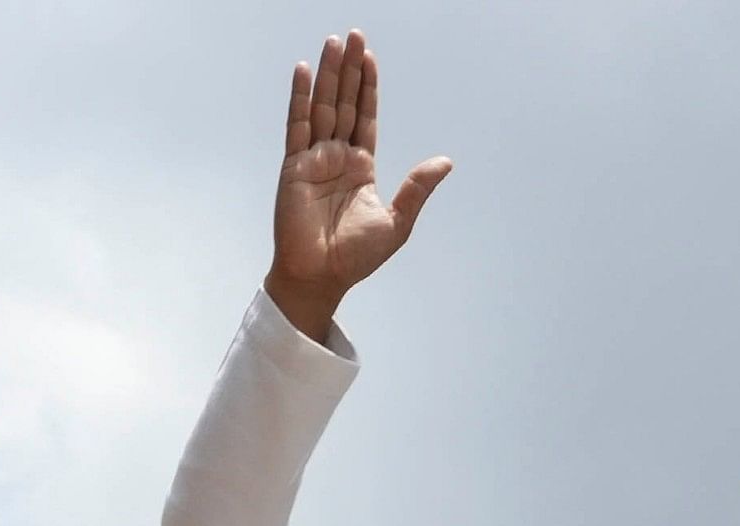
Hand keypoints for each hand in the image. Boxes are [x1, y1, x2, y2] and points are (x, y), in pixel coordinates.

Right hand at [264, 30, 450, 341]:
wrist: (320, 277)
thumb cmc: (354, 257)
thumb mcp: (397, 221)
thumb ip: (416, 188)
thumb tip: (445, 162)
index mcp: (361, 166)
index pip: (366, 116)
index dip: (369, 87)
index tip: (370, 57)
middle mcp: (336, 157)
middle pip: (345, 103)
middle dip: (350, 69)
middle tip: (353, 35)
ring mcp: (313, 160)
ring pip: (323, 107)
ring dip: (329, 75)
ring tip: (334, 43)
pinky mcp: (293, 167)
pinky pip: (297, 126)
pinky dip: (300, 98)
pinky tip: (305, 72)